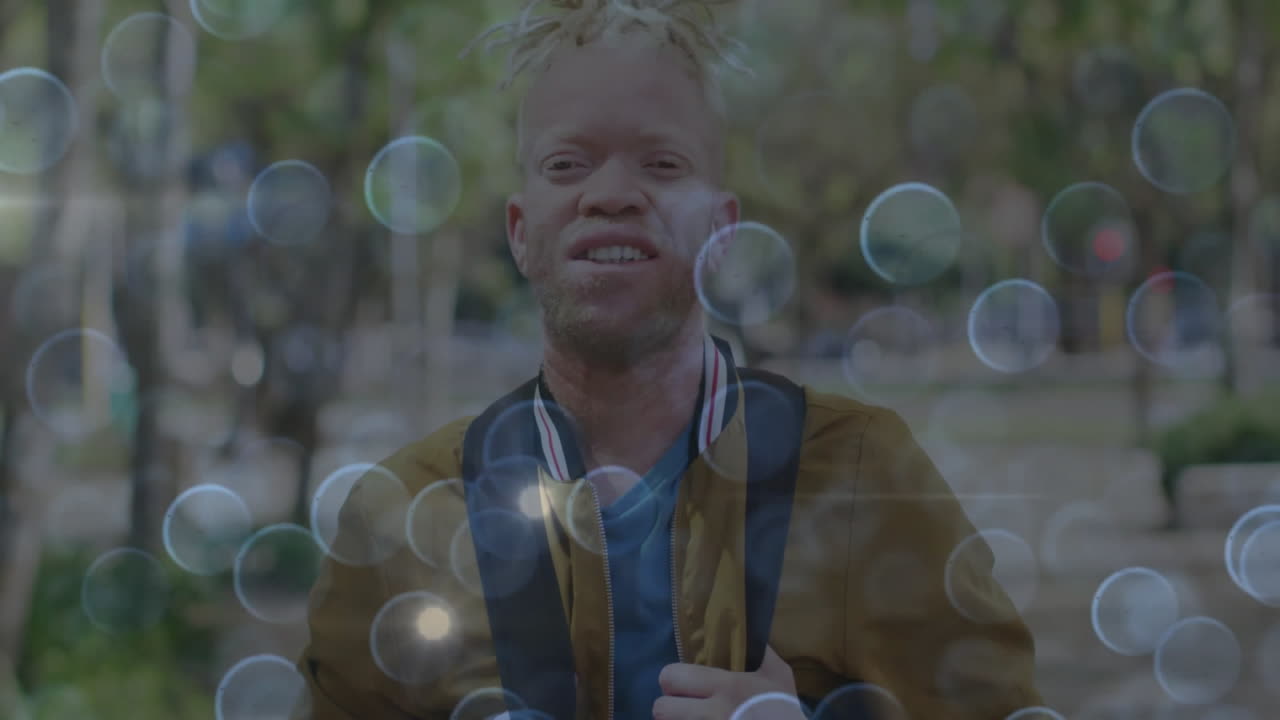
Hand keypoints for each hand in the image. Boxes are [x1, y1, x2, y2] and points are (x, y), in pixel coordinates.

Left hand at [652, 645, 805, 719]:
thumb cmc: (783, 707)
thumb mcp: (778, 675)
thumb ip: (760, 653)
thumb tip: (749, 631)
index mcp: (725, 686)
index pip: (672, 677)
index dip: (671, 680)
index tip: (681, 683)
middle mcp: (710, 713)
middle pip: (661, 709)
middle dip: (668, 706)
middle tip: (681, 705)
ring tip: (690, 717)